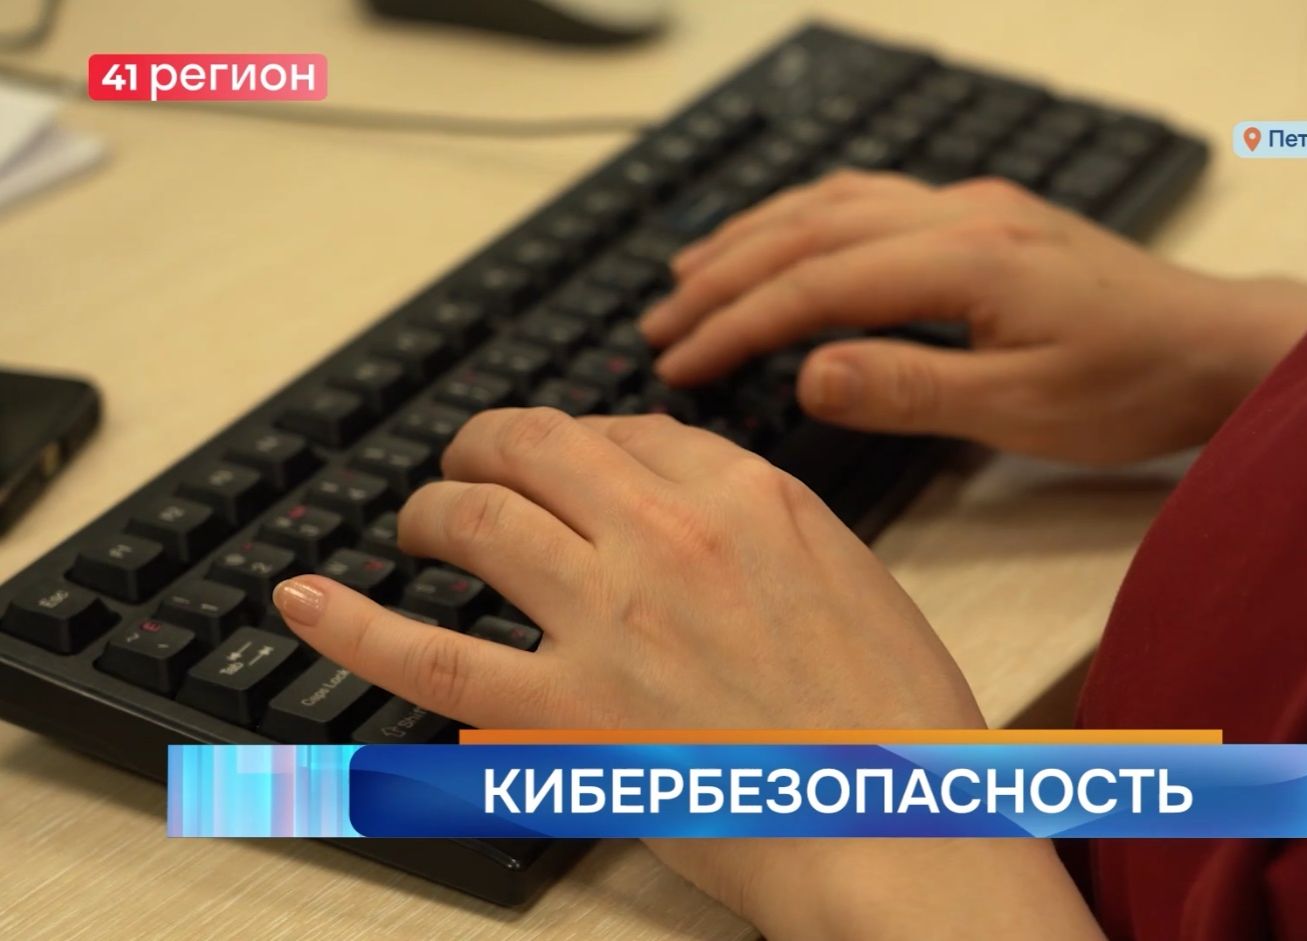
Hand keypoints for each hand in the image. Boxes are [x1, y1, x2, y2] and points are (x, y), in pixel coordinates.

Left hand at [273, 408, 1081, 936]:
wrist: (897, 825)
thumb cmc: (897, 722)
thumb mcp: (855, 580)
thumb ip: (768, 532)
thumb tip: (701, 519)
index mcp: (750, 495)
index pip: (630, 432)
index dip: (584, 446)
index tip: (570, 468)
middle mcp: (667, 533)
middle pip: (538, 447)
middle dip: (490, 446)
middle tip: (473, 466)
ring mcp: (606, 618)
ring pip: (476, 521)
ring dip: (433, 511)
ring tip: (421, 525)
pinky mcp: (560, 712)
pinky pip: (429, 658)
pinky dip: (354, 623)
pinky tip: (306, 599)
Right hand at [642, 170, 1306, 466]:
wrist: (1218, 346)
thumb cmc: (1134, 386)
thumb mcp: (1025, 409)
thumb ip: (913, 389)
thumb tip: (808, 373)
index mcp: (967, 259)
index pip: (818, 284)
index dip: (737, 325)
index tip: (677, 363)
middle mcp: (962, 214)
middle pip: (811, 229)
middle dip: (725, 276)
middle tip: (657, 325)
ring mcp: (974, 206)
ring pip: (836, 201)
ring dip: (755, 235)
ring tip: (689, 275)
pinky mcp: (985, 216)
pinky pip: (871, 198)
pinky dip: (807, 217)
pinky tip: (784, 236)